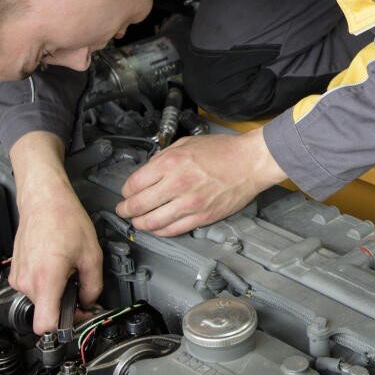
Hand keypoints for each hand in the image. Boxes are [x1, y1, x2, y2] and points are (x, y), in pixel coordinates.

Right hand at [8, 132, 103, 333]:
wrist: (43, 199)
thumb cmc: (64, 219)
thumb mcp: (92, 255)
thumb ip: (93, 286)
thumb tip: (89, 303)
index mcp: (46, 279)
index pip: (44, 325)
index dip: (63, 328)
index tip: (75, 320)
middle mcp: (27, 281)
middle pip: (46, 312)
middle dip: (65, 305)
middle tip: (79, 287)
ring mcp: (18, 277)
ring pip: (39, 300)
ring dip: (55, 292)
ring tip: (66, 269)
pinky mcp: (15, 271)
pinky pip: (32, 287)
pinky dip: (45, 283)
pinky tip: (55, 265)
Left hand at [117, 128, 285, 236]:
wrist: (250, 162)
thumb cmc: (223, 150)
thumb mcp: (186, 143)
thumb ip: (163, 157)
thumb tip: (147, 172)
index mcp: (170, 163)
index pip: (134, 184)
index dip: (125, 191)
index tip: (126, 193)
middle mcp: (177, 184)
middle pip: (138, 206)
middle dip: (125, 210)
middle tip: (123, 210)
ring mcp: (190, 204)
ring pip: (152, 223)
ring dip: (140, 224)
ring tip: (138, 221)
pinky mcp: (202, 217)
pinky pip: (173, 230)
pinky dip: (160, 231)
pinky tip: (157, 227)